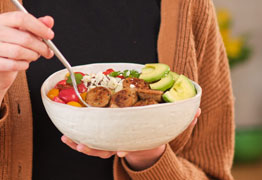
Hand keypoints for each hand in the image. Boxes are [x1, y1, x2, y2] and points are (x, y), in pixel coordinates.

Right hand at [0, 11, 53, 91]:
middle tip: (47, 51)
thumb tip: (49, 21)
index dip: (39, 27)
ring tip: (35, 56)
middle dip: (40, 46)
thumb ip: (38, 26)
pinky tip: (24, 64)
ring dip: (32, 56)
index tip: (50, 35)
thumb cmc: (14, 48)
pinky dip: (23, 65)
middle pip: (23, 37)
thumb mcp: (26, 34)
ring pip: (19, 52)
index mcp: (2, 20)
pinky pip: (13, 64)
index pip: (22, 18)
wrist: (0, 68)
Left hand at [61, 108, 201, 169]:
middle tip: (83, 147)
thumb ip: (183, 118)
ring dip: (80, 144)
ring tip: (68, 141)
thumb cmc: (153, 129)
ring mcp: (110, 142)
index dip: (125, 149)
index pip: (130, 145)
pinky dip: (74, 138)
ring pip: (94, 147)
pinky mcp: (101, 136)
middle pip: (106, 149)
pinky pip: (87, 139)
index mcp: (135, 140)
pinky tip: (64, 135)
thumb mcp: (168, 125)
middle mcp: (121, 143)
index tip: (121, 151)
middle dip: (95, 149)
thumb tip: (197, 110)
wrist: (146, 141)